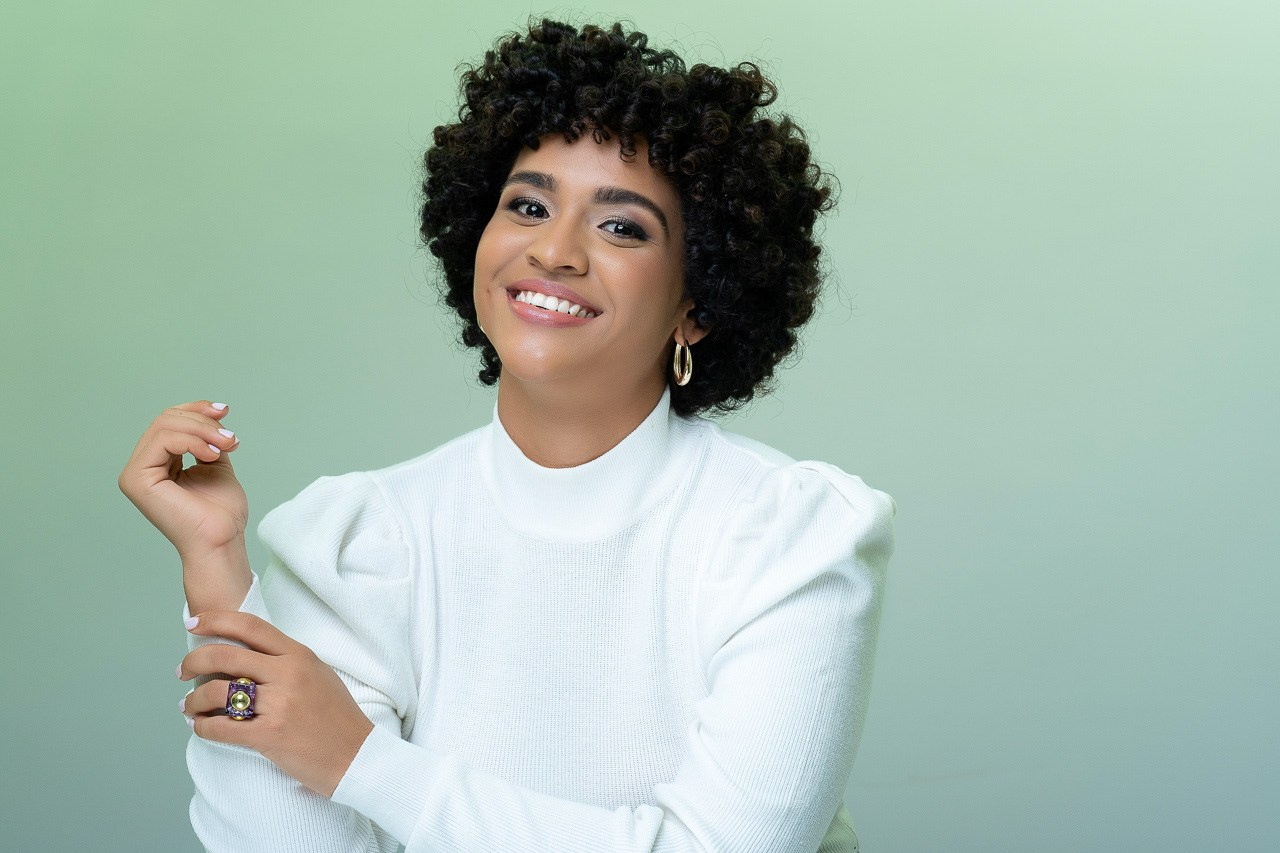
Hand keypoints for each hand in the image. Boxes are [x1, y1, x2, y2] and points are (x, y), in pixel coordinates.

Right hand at [118, 400, 246, 558]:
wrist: (222, 539)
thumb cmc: (221, 512)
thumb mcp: (216, 464)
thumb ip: (207, 441)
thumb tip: (210, 415)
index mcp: (157, 463)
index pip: (169, 421)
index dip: (196, 410)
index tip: (225, 410)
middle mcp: (141, 466)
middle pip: (166, 419)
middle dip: (203, 422)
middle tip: (231, 439)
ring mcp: (134, 473)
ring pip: (164, 425)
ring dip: (203, 431)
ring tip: (227, 446)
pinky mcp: (136, 479)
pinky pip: (162, 440)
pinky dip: (192, 441)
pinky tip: (212, 454)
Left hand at [178, 611, 375, 797]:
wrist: (356, 755)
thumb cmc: (338, 718)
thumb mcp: (319, 675)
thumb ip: (287, 661)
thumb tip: (249, 655)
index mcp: (299, 655)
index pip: (250, 627)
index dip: (216, 621)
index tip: (193, 624)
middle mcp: (288, 674)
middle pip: (224, 655)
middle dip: (193, 661)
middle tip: (182, 671)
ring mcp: (279, 704)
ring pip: (217, 691)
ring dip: (193, 700)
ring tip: (188, 706)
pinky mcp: (269, 735)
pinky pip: (221, 728)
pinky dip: (202, 727)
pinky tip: (200, 726)